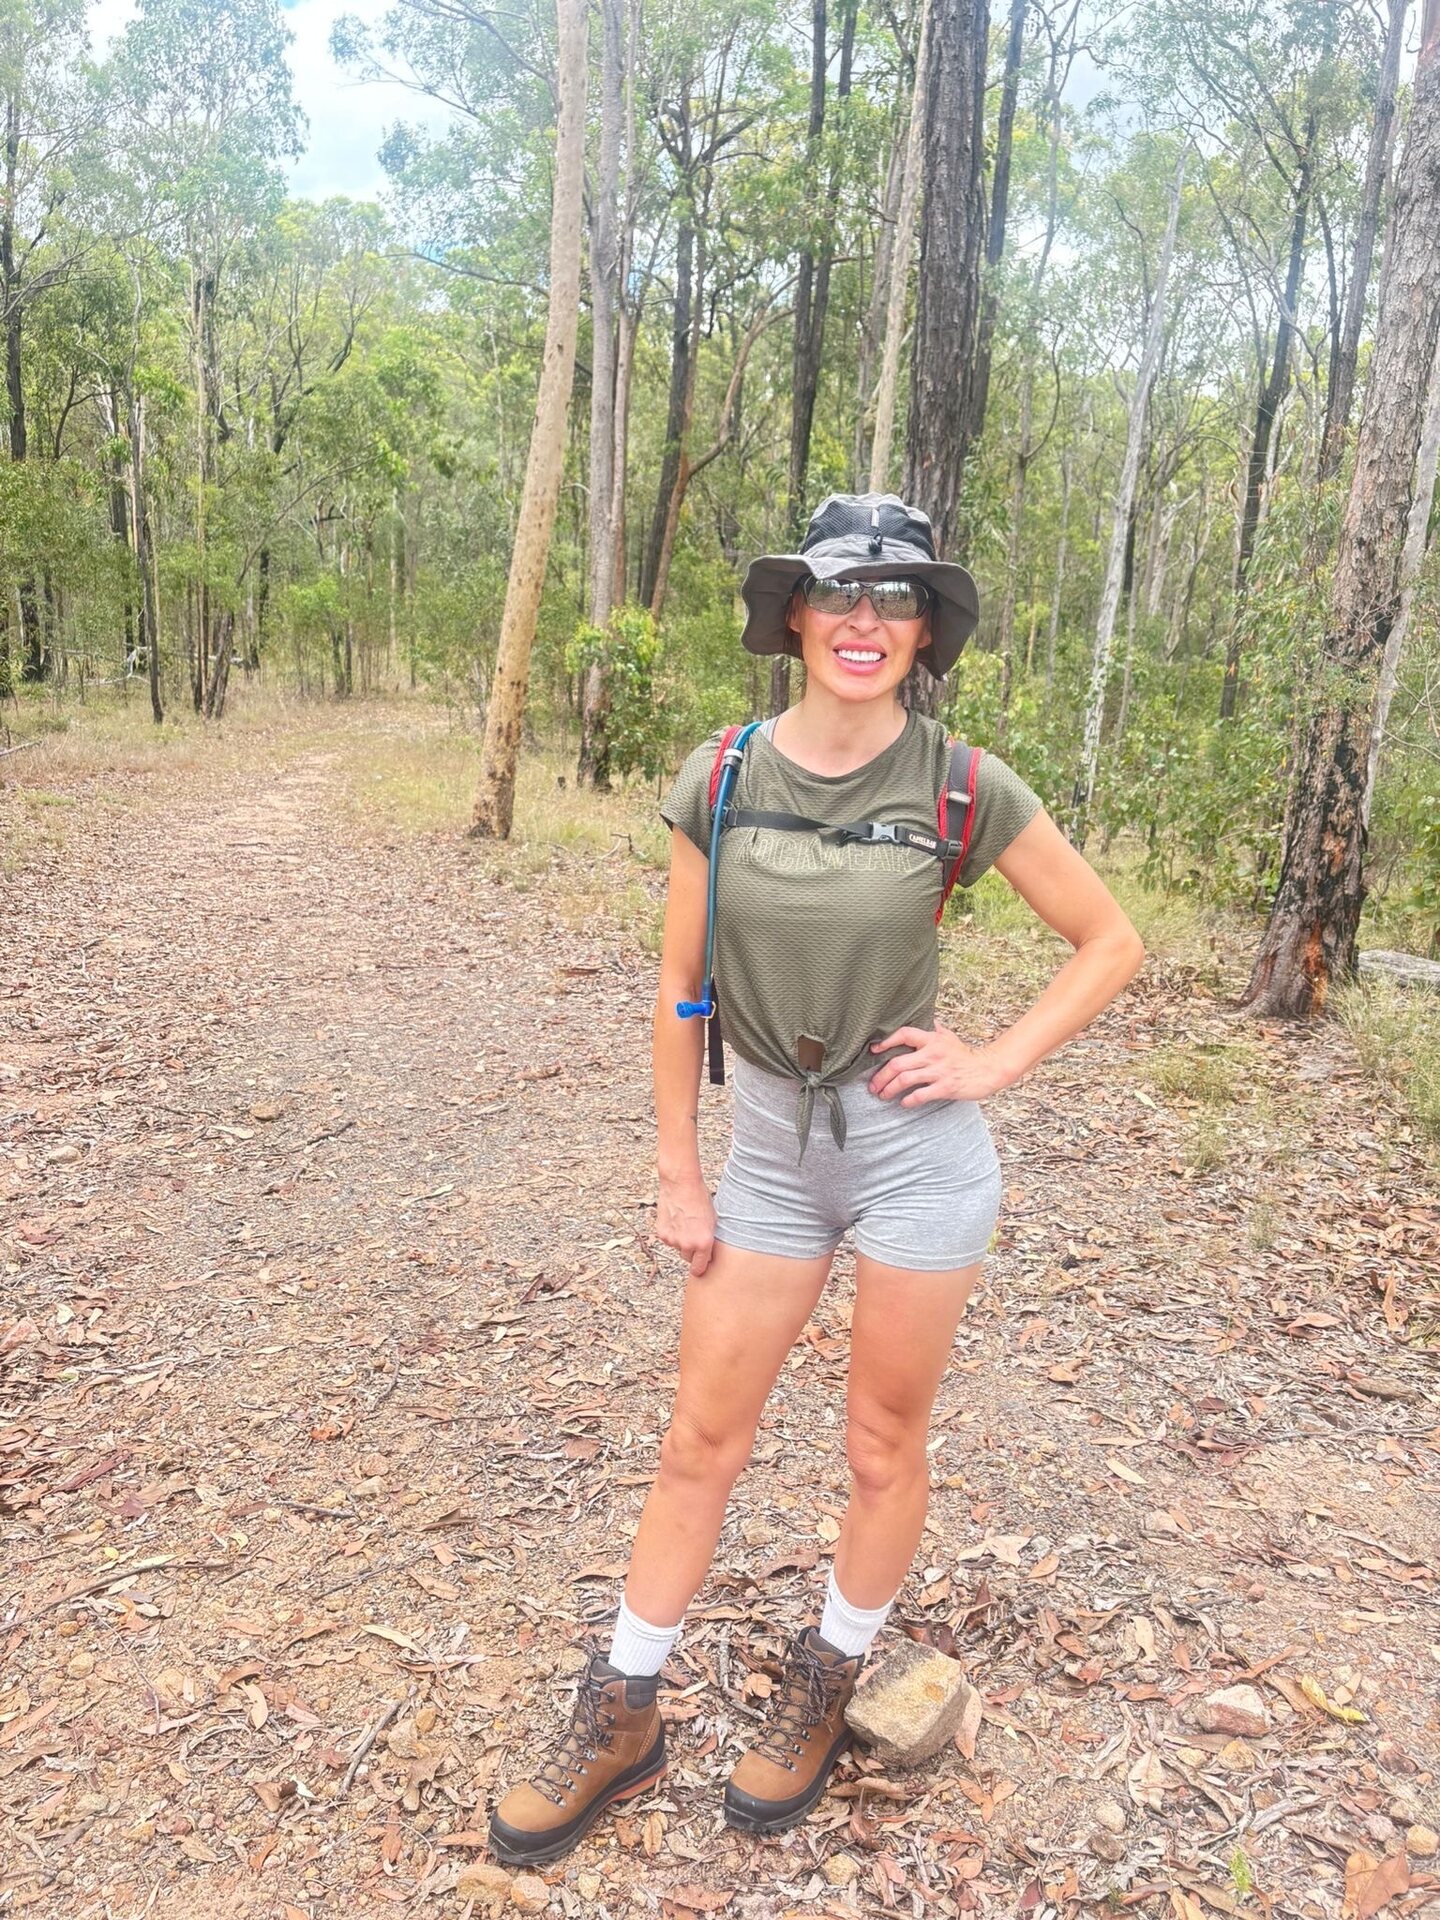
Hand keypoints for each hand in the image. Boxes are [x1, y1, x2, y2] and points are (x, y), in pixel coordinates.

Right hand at [655, 1171, 716, 1276]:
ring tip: (685, 1223)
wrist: (681, 1184)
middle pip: (688, 1258)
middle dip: (691, 1251)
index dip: (701, 1267)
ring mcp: (673, 1240)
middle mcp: (688, 1244)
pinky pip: (668, 1240)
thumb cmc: (700, 1198)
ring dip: (680, 1240)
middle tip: (693, 1235)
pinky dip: (671, 1233)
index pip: (700, 1268)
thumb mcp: (713, 1220)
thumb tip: (708, 1254)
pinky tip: (676, 1219)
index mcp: (704, 1243)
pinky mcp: (662, 1234)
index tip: (701, 1266)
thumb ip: (709, 1240)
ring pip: (677, 1248)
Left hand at [868, 1024, 1017, 1105]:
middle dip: (880, 1076)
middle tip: (873, 1085)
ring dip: (889, 1089)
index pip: (904, 1034)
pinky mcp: (945, 1087)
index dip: (886, 1041)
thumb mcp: (949, 1037)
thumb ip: (933, 1029)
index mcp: (932, 1039)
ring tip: (883, 1095)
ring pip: (905, 1080)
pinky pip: (920, 1095)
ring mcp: (938, 1071)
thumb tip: (923, 1019)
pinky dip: (908, 1101)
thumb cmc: (965, 1055)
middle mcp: (933, 1053)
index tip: (873, 1050)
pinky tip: (903, 1103)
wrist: (988, 1069)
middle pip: (897, 1063)